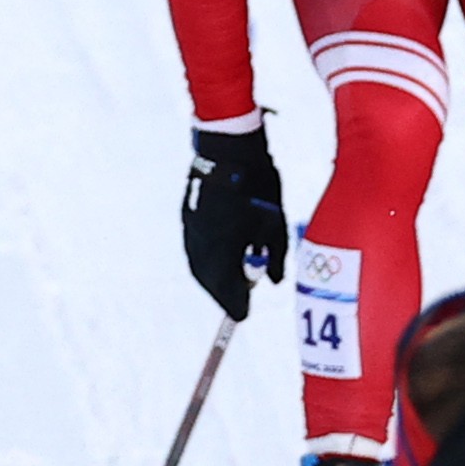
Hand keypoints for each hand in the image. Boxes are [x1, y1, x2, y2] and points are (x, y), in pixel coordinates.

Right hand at [181, 125, 286, 320]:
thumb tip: (274, 281)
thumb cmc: (258, 185)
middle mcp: (203, 246)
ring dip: (214, 279)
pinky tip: (219, 260)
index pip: (228, 291)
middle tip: (238, 301)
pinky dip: (208, 262)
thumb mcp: (275, 223)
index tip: (245, 315)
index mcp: (224, 250)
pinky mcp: (188, 220)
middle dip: (224, 294)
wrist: (229, 150)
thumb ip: (276, 256)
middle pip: (210, 283)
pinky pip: (195, 251)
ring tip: (229, 283)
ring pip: (200, 268)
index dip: (237, 305)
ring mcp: (192, 232)